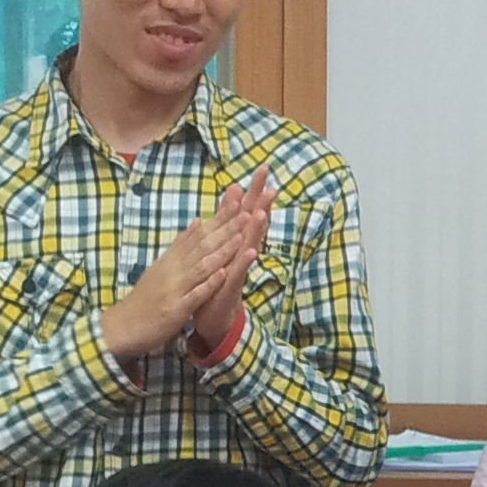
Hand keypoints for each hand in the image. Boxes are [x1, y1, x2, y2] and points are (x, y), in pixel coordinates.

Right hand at [103, 182, 261, 359]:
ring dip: (222, 251)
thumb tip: (198, 221)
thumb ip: (181, 246)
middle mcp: (173, 269)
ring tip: (241, 236)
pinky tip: (225, 273)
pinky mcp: (176, 308)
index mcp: (172, 259)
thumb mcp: (162, 267)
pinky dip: (210, 283)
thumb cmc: (146, 298)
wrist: (123, 325)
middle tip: (246, 212)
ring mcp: (175, 288)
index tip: (237, 203)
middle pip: (203, 246)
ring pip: (202, 266)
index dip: (219, 220)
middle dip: (226, 230)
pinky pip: (196, 294)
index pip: (199, 235)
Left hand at [184, 175, 270, 355]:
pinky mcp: (232, 285)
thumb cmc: (216, 281)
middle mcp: (241, 253)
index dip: (253, 191)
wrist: (214, 316)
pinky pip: (240, 271)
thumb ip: (227, 223)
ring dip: (257, 230)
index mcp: (235, 243)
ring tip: (263, 213)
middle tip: (272, 184)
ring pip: (249, 245)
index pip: (247, 212)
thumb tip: (233, 197)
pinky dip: (246, 261)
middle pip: (254, 224)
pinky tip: (253, 251)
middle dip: (262, 204)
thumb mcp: (221, 248)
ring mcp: (239, 269)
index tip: (262, 169)